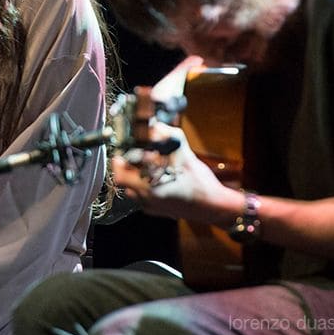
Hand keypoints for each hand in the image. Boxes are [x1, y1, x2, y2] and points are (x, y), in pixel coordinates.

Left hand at [111, 120, 240, 224]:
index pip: (120, 175)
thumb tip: (157, 124)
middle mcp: (146, 201)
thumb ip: (169, 137)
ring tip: (146, 166)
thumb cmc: (201, 185)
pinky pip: (141, 196)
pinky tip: (156, 177)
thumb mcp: (185, 156)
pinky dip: (144, 185)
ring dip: (135, 176)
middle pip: (124, 181)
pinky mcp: (156, 210)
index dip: (119, 161)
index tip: (122, 152)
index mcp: (150, 189)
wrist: (214, 207)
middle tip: (135, 156)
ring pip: (132, 188)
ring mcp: (150, 207)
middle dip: (128, 166)